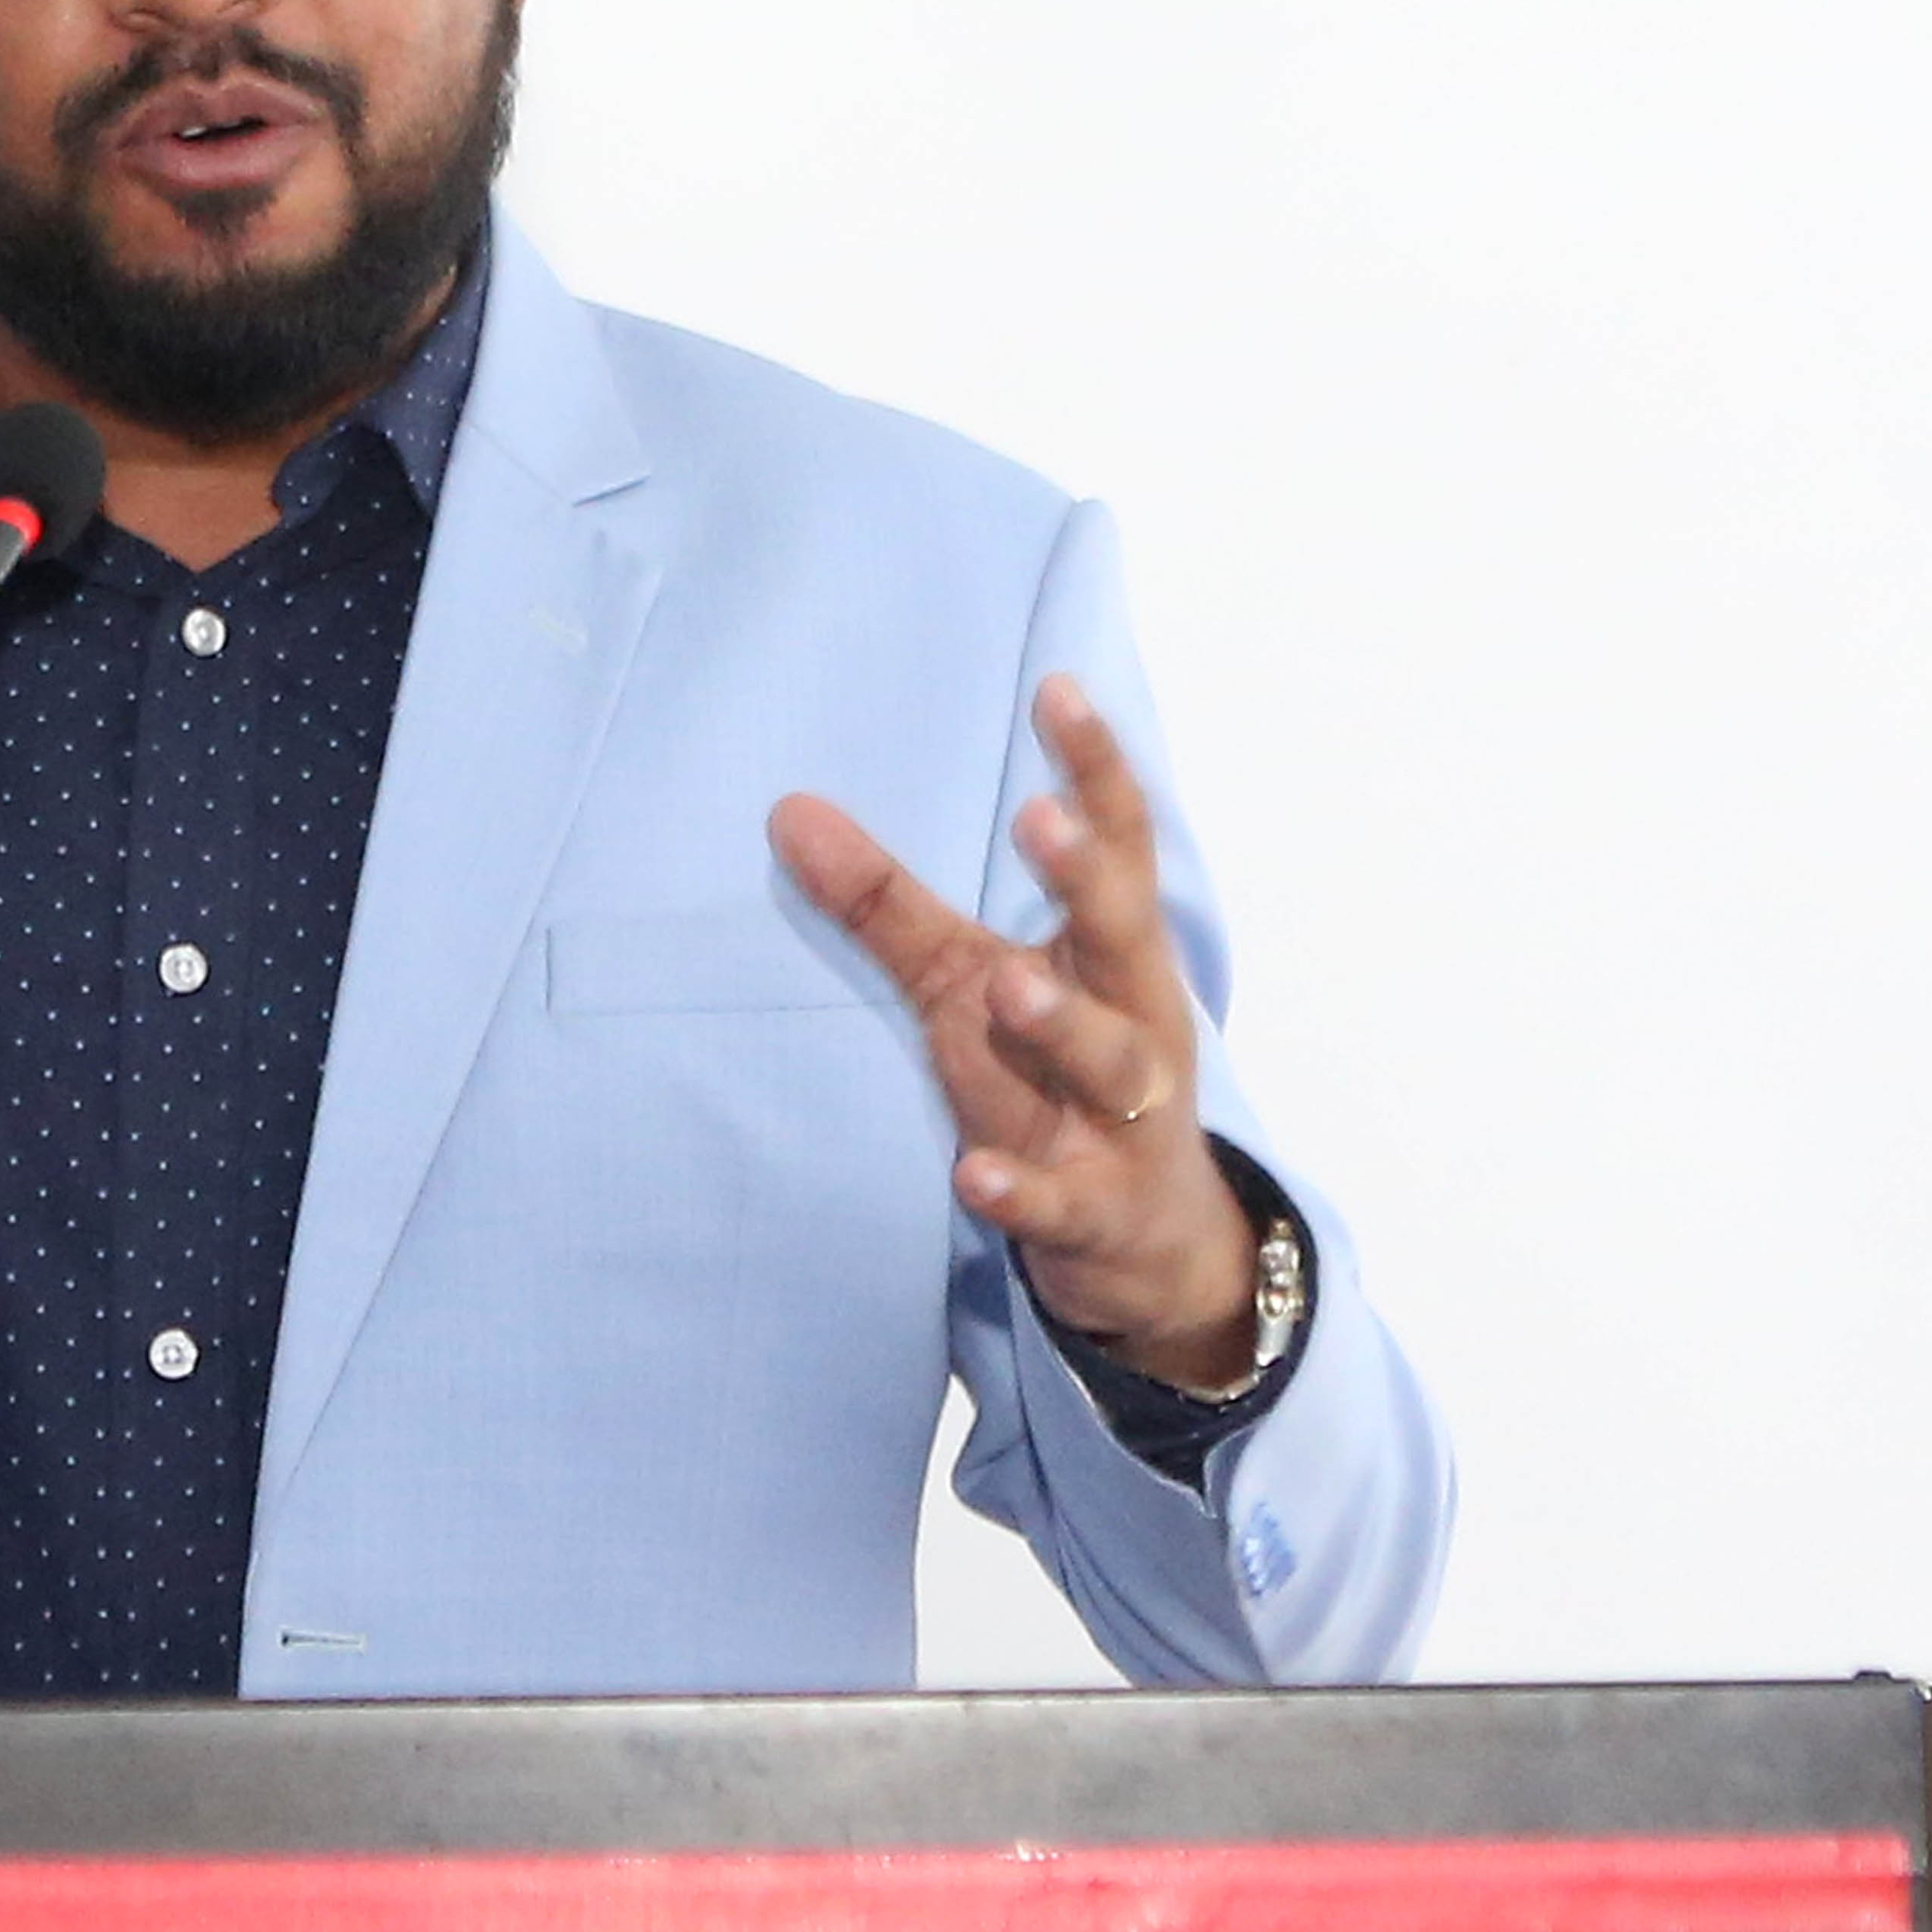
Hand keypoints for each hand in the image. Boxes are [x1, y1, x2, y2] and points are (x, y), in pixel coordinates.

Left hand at [770, 674, 1260, 1384]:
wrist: (1145, 1241)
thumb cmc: (1051, 1081)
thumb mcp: (967, 986)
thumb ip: (889, 906)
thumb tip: (787, 809)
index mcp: (1113, 958)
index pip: (1119, 851)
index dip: (1097, 772)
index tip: (1058, 690)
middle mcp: (1134, 1024)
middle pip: (1125, 937)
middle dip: (1088, 881)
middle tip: (1039, 819)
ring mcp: (1123, 1123)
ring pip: (1108, 1064)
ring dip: (1062, 1023)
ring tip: (1009, 983)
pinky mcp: (1096, 1211)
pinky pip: (1062, 1202)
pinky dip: (1022, 1192)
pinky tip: (971, 1177)